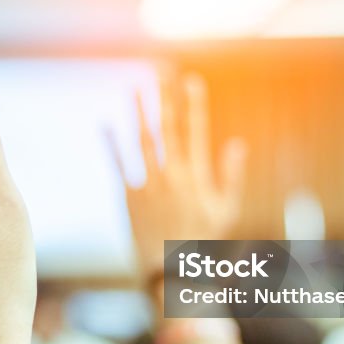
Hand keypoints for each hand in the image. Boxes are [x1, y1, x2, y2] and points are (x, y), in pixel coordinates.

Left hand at [111, 74, 245, 277]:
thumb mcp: (225, 210)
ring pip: (144, 141)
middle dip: (166, 98)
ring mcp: (150, 186)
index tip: (191, 80)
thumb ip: (231, 176)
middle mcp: (174, 177)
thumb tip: (238, 144)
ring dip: (139, 113)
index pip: (196, 132)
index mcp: (197, 177)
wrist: (173, 273)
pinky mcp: (129, 199)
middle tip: (162, 70)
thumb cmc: (202, 243)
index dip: (194, 105)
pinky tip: (106, 123)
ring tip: (136, 88)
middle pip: (169, 129)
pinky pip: (120, 166)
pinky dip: (112, 144)